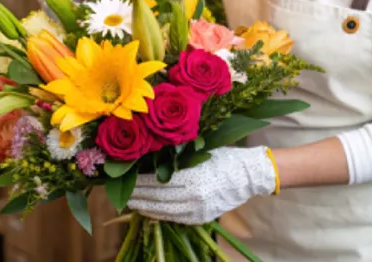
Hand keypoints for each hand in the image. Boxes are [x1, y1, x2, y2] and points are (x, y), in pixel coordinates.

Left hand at [127, 146, 277, 224]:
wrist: (249, 175)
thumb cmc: (224, 157)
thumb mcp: (200, 152)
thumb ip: (177, 158)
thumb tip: (150, 158)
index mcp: (191, 176)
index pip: (156, 182)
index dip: (138, 183)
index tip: (125, 181)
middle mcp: (193, 196)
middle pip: (156, 198)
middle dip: (137, 197)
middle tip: (122, 194)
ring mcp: (197, 210)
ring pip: (163, 212)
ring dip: (145, 208)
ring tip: (132, 204)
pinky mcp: (201, 218)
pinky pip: (175, 219)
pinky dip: (160, 215)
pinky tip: (150, 211)